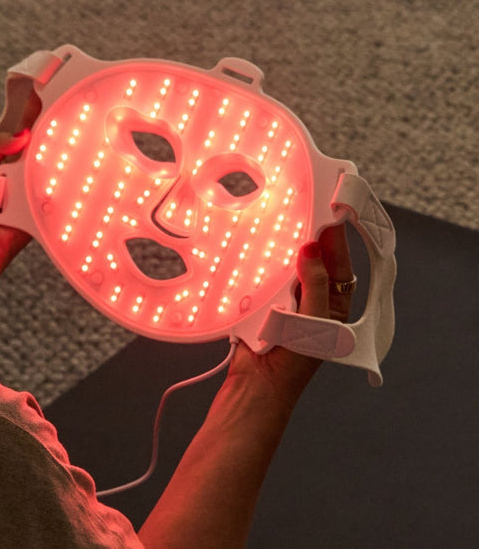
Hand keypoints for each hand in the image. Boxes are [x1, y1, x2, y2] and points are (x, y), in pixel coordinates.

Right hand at [226, 224, 354, 407]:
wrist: (257, 383)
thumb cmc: (294, 361)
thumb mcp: (313, 320)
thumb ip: (314, 284)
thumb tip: (312, 250)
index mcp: (335, 310)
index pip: (340, 269)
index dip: (336, 245)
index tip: (329, 219)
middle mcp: (314, 304)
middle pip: (316, 266)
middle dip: (313, 244)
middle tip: (308, 216)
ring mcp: (289, 303)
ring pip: (292, 271)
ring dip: (289, 254)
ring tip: (290, 229)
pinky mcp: (265, 305)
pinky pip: (268, 280)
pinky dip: (267, 268)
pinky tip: (265, 254)